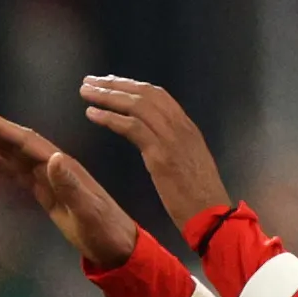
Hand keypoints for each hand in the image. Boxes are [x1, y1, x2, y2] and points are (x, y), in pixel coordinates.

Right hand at [0, 107, 137, 267]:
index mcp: (64, 167)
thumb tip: (52, 157)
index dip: (2, 129)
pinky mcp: (46, 192)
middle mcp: (55, 167)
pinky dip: (1, 160)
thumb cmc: (105, 232)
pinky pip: (18, 171)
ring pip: (16, 153)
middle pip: (18, 142)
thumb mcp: (87, 212)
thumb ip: (70, 186)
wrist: (119, 246)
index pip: (27, 143)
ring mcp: (50, 179)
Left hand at [74, 76, 230, 234]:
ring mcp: (172, 138)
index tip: (110, 82)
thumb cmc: (198, 196)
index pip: (157, 95)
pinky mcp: (162, 155)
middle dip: (115, 84)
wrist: (212, 215)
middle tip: (90, 81)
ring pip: (137, 105)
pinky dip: (110, 118)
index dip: (131, 86)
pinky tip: (92, 114)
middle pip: (145, 94)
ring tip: (85, 92)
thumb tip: (156, 138)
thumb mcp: (188, 162)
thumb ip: (173, 146)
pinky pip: (132, 127)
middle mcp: (181, 126)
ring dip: (108, 96)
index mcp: (187, 127)